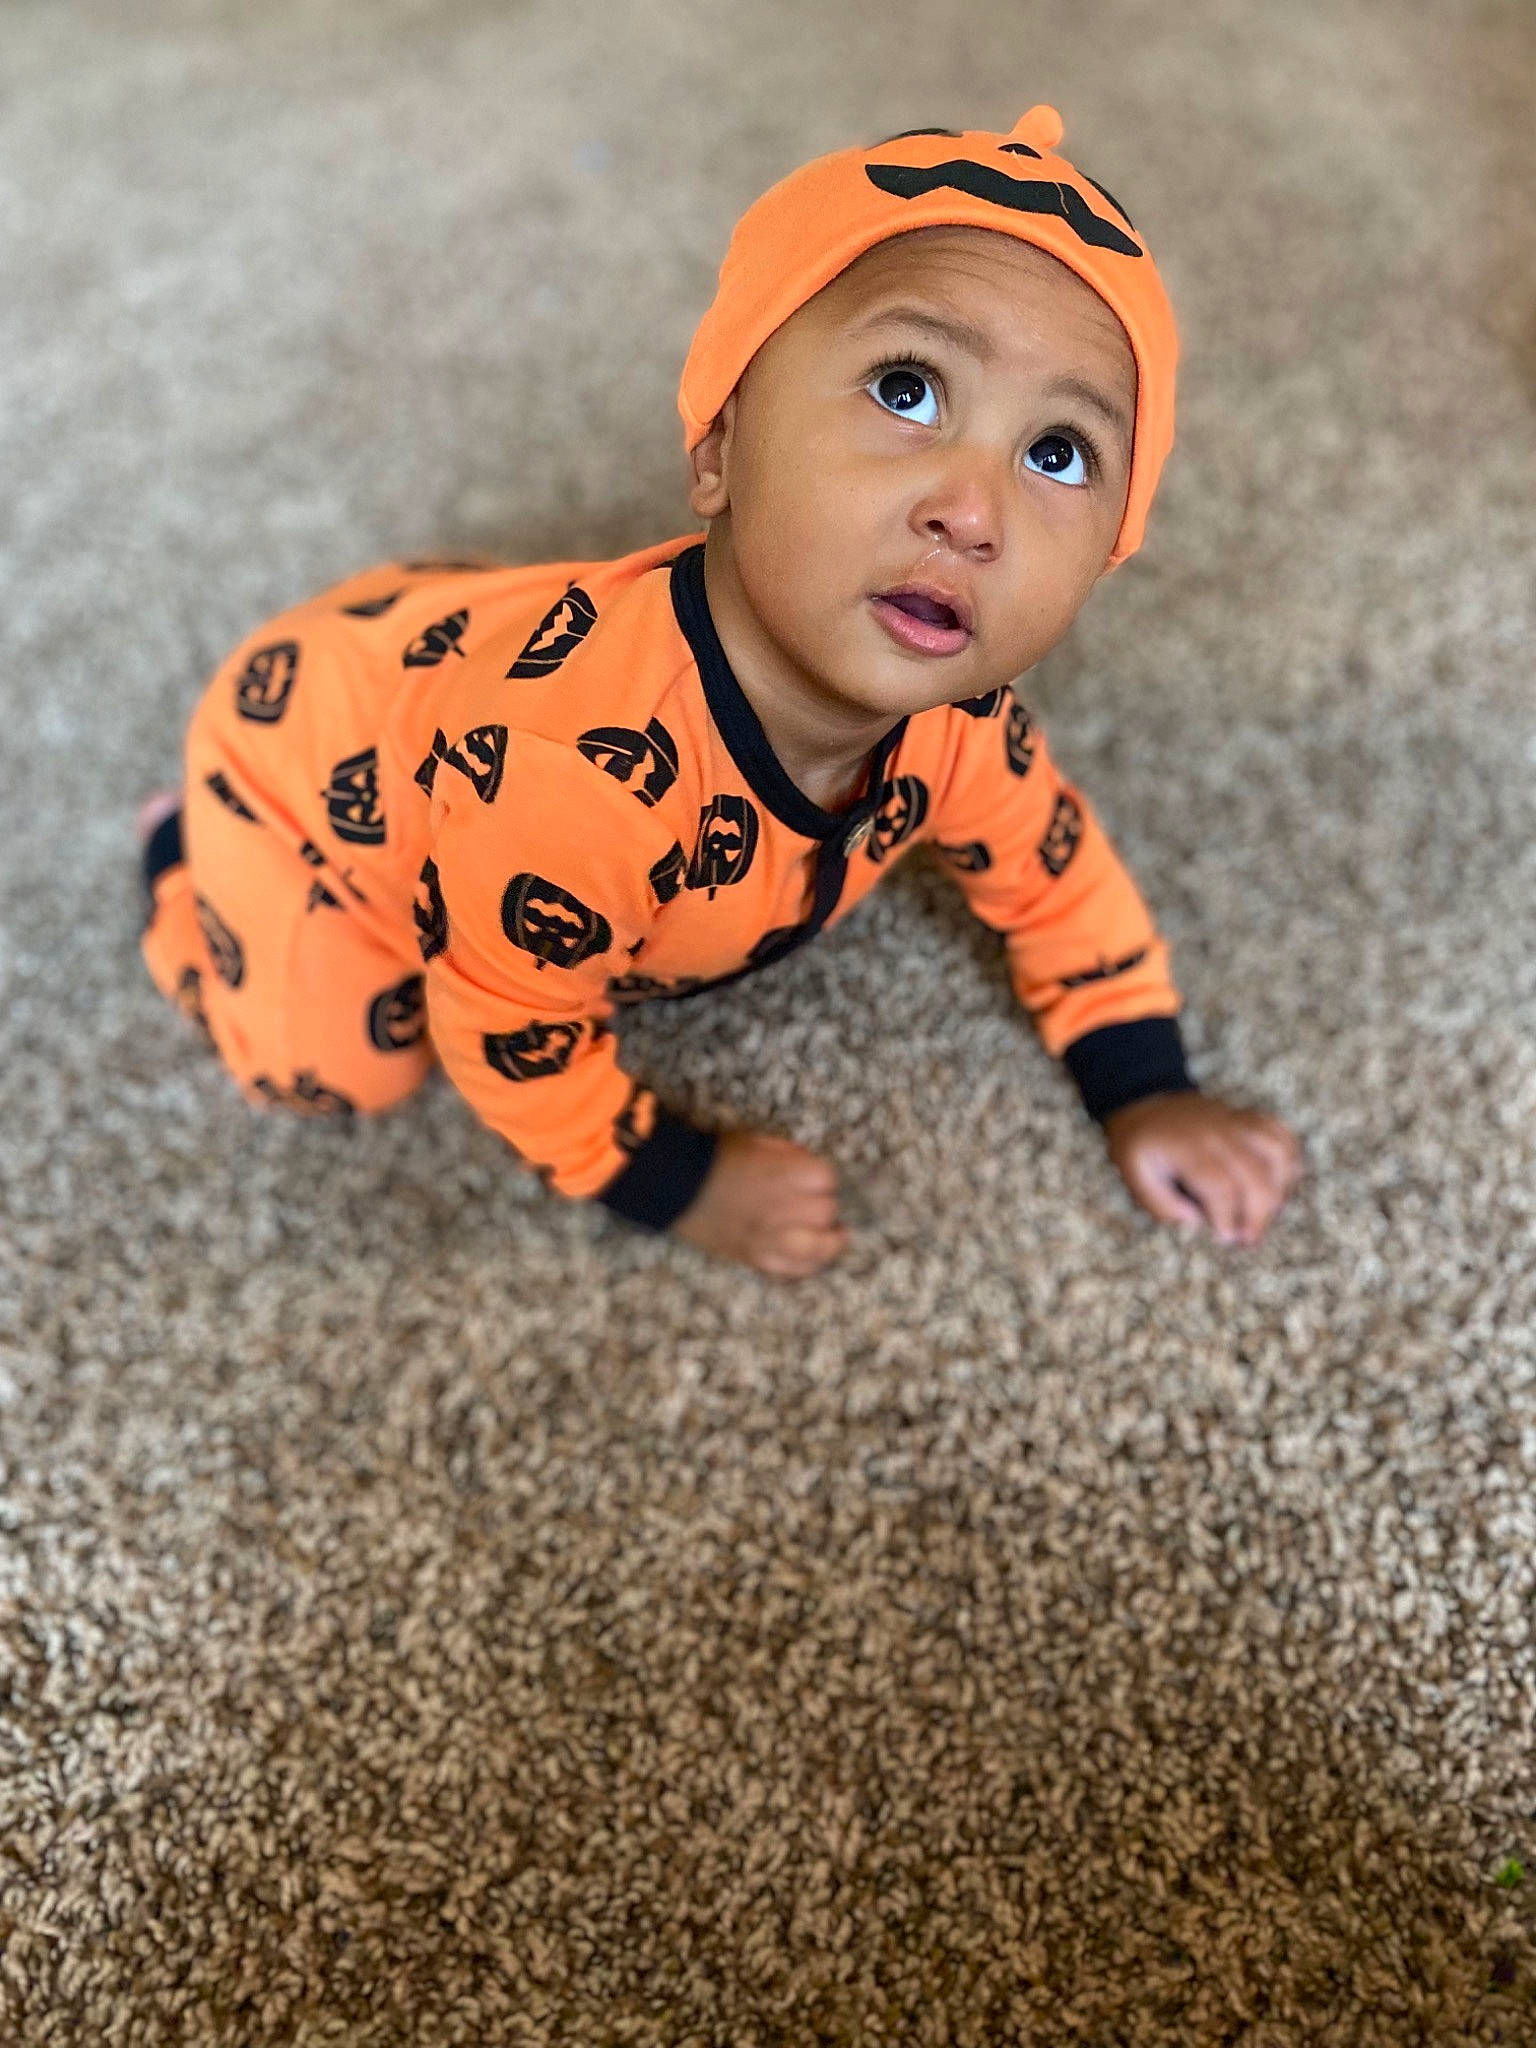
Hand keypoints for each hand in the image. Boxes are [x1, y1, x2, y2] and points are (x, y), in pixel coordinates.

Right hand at [673, 1130, 850, 1277]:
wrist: (674, 1184)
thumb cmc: (715, 1158)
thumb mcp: (757, 1140)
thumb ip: (789, 1154)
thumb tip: (811, 1168)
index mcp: (784, 1174)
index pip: (826, 1179)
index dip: (824, 1179)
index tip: (816, 1180)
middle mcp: (782, 1208)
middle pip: (825, 1212)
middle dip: (824, 1206)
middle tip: (814, 1203)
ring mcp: (769, 1238)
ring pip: (817, 1249)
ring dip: (830, 1243)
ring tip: (836, 1237)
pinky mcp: (754, 1258)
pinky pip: (790, 1271)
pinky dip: (805, 1266)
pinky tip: (811, 1258)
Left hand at [1103, 1092, 1300, 1245]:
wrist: (1146, 1103)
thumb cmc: (1142, 1147)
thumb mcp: (1134, 1176)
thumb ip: (1160, 1204)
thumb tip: (1196, 1222)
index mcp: (1188, 1148)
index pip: (1221, 1186)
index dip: (1229, 1216)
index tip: (1226, 1237)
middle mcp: (1218, 1132)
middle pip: (1256, 1175)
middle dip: (1258, 1214)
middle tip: (1249, 1239)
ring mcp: (1237, 1122)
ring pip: (1277, 1152)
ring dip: (1280, 1188)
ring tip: (1268, 1213)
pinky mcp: (1249, 1118)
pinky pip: (1282, 1134)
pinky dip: (1290, 1160)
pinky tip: (1281, 1184)